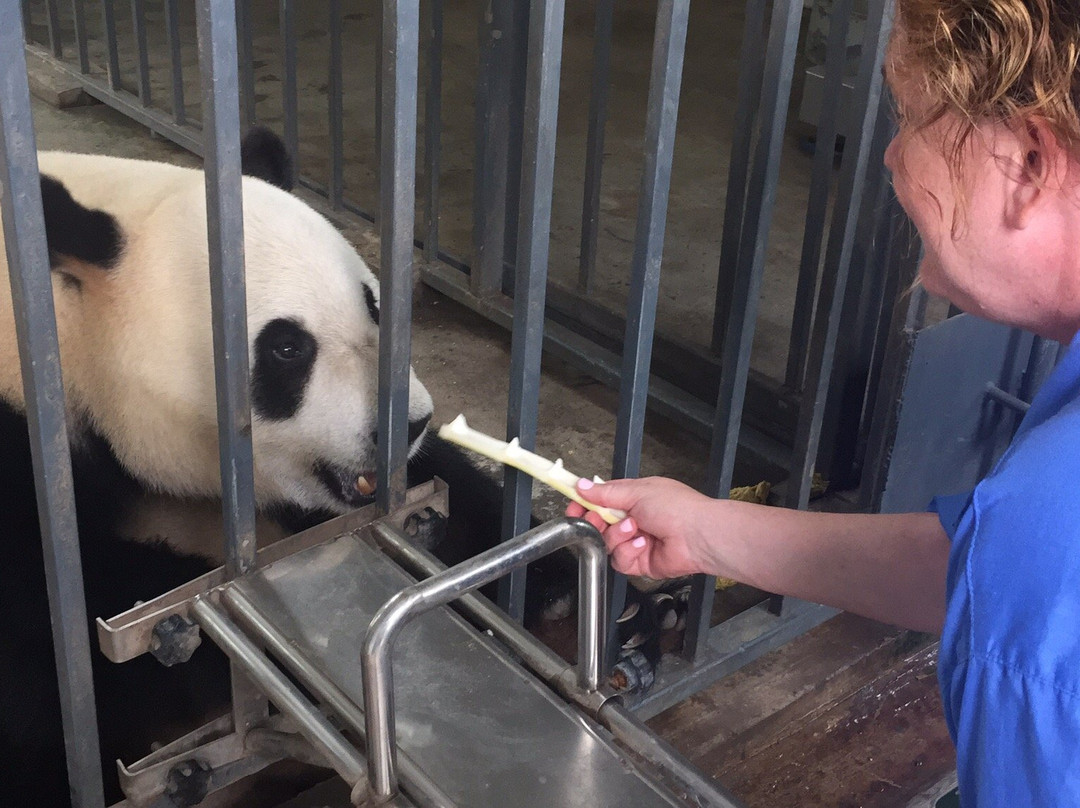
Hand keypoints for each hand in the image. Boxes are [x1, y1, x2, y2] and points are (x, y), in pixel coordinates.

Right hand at [566, 476, 717, 578]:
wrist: (698, 535)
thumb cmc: (675, 507)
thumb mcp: (638, 492)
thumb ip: (606, 493)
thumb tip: (582, 485)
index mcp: (632, 498)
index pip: (599, 500)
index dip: (584, 504)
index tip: (572, 506)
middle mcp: (632, 520)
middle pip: (598, 524)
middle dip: (596, 522)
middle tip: (597, 519)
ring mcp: (635, 542)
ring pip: (607, 543)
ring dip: (617, 536)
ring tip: (635, 529)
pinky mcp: (639, 562)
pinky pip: (620, 560)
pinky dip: (629, 551)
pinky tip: (643, 544)